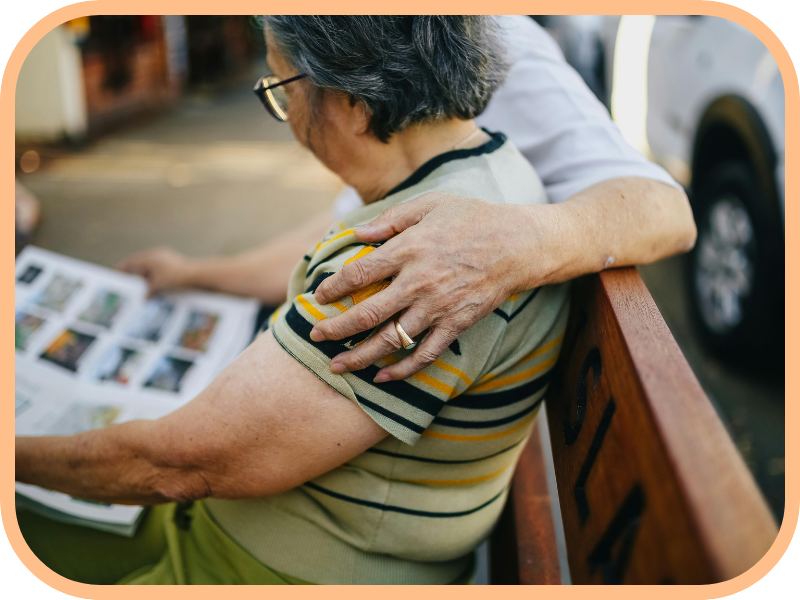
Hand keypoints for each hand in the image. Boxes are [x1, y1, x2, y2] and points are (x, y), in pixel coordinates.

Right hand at [117, 247, 195, 296]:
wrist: (197, 274)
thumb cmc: (175, 278)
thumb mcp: (158, 286)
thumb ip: (148, 291)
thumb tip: (144, 297)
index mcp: (148, 258)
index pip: (130, 262)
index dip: (123, 269)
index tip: (118, 274)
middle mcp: (155, 254)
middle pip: (139, 263)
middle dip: (135, 273)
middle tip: (129, 283)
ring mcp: (164, 256)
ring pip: (150, 265)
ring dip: (146, 275)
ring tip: (143, 285)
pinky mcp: (172, 259)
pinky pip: (158, 267)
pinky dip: (155, 274)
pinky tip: (157, 283)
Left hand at [311, 193, 546, 380]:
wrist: (518, 244)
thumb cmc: (472, 218)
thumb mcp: (429, 205)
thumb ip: (390, 220)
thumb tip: (356, 235)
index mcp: (409, 249)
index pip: (359, 274)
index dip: (333, 289)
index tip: (319, 297)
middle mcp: (419, 282)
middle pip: (367, 314)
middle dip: (336, 330)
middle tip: (316, 337)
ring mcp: (438, 307)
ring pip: (392, 340)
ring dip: (360, 357)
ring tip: (337, 366)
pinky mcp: (456, 325)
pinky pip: (425, 354)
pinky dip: (403, 370)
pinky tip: (382, 377)